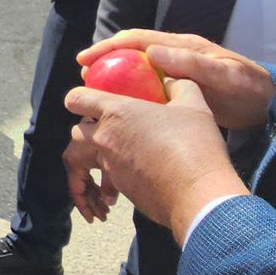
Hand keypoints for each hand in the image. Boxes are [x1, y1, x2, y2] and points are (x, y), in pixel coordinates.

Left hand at [65, 79, 250, 240]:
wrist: (199, 195)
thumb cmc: (196, 146)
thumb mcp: (194, 104)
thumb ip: (178, 85)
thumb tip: (171, 79)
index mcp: (117, 113)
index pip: (76, 99)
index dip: (78, 98)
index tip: (86, 99)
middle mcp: (105, 139)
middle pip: (77, 131)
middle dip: (87, 127)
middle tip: (110, 125)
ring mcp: (110, 165)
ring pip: (90, 156)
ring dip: (101, 151)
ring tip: (129, 146)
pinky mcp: (120, 188)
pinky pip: (108, 176)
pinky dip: (117, 172)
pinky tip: (143, 168)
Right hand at [78, 30, 274, 130]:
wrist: (268, 105)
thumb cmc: (249, 88)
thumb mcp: (225, 75)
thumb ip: (192, 63)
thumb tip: (151, 51)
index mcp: (182, 46)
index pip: (137, 40)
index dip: (109, 46)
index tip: (86, 59)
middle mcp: (175, 55)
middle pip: (131, 52)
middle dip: (105, 61)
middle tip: (83, 77)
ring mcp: (176, 72)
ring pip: (137, 70)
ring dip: (115, 78)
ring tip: (94, 93)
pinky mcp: (178, 90)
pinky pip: (147, 88)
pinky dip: (130, 94)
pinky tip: (121, 108)